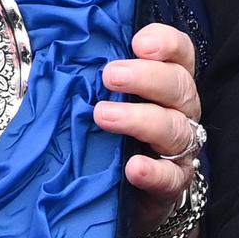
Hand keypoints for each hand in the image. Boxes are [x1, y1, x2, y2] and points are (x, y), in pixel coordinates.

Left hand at [92, 23, 206, 211]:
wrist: (132, 194)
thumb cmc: (118, 134)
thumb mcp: (111, 100)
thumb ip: (100, 78)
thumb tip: (56, 54)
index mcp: (170, 83)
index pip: (180, 53)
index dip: (166, 43)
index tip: (138, 43)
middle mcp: (182, 110)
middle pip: (178, 85)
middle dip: (145, 77)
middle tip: (110, 75)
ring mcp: (182, 147)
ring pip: (174, 128)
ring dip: (139, 119)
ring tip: (104, 116)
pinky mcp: (175, 182)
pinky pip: (171, 176)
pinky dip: (153, 171)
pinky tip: (134, 168)